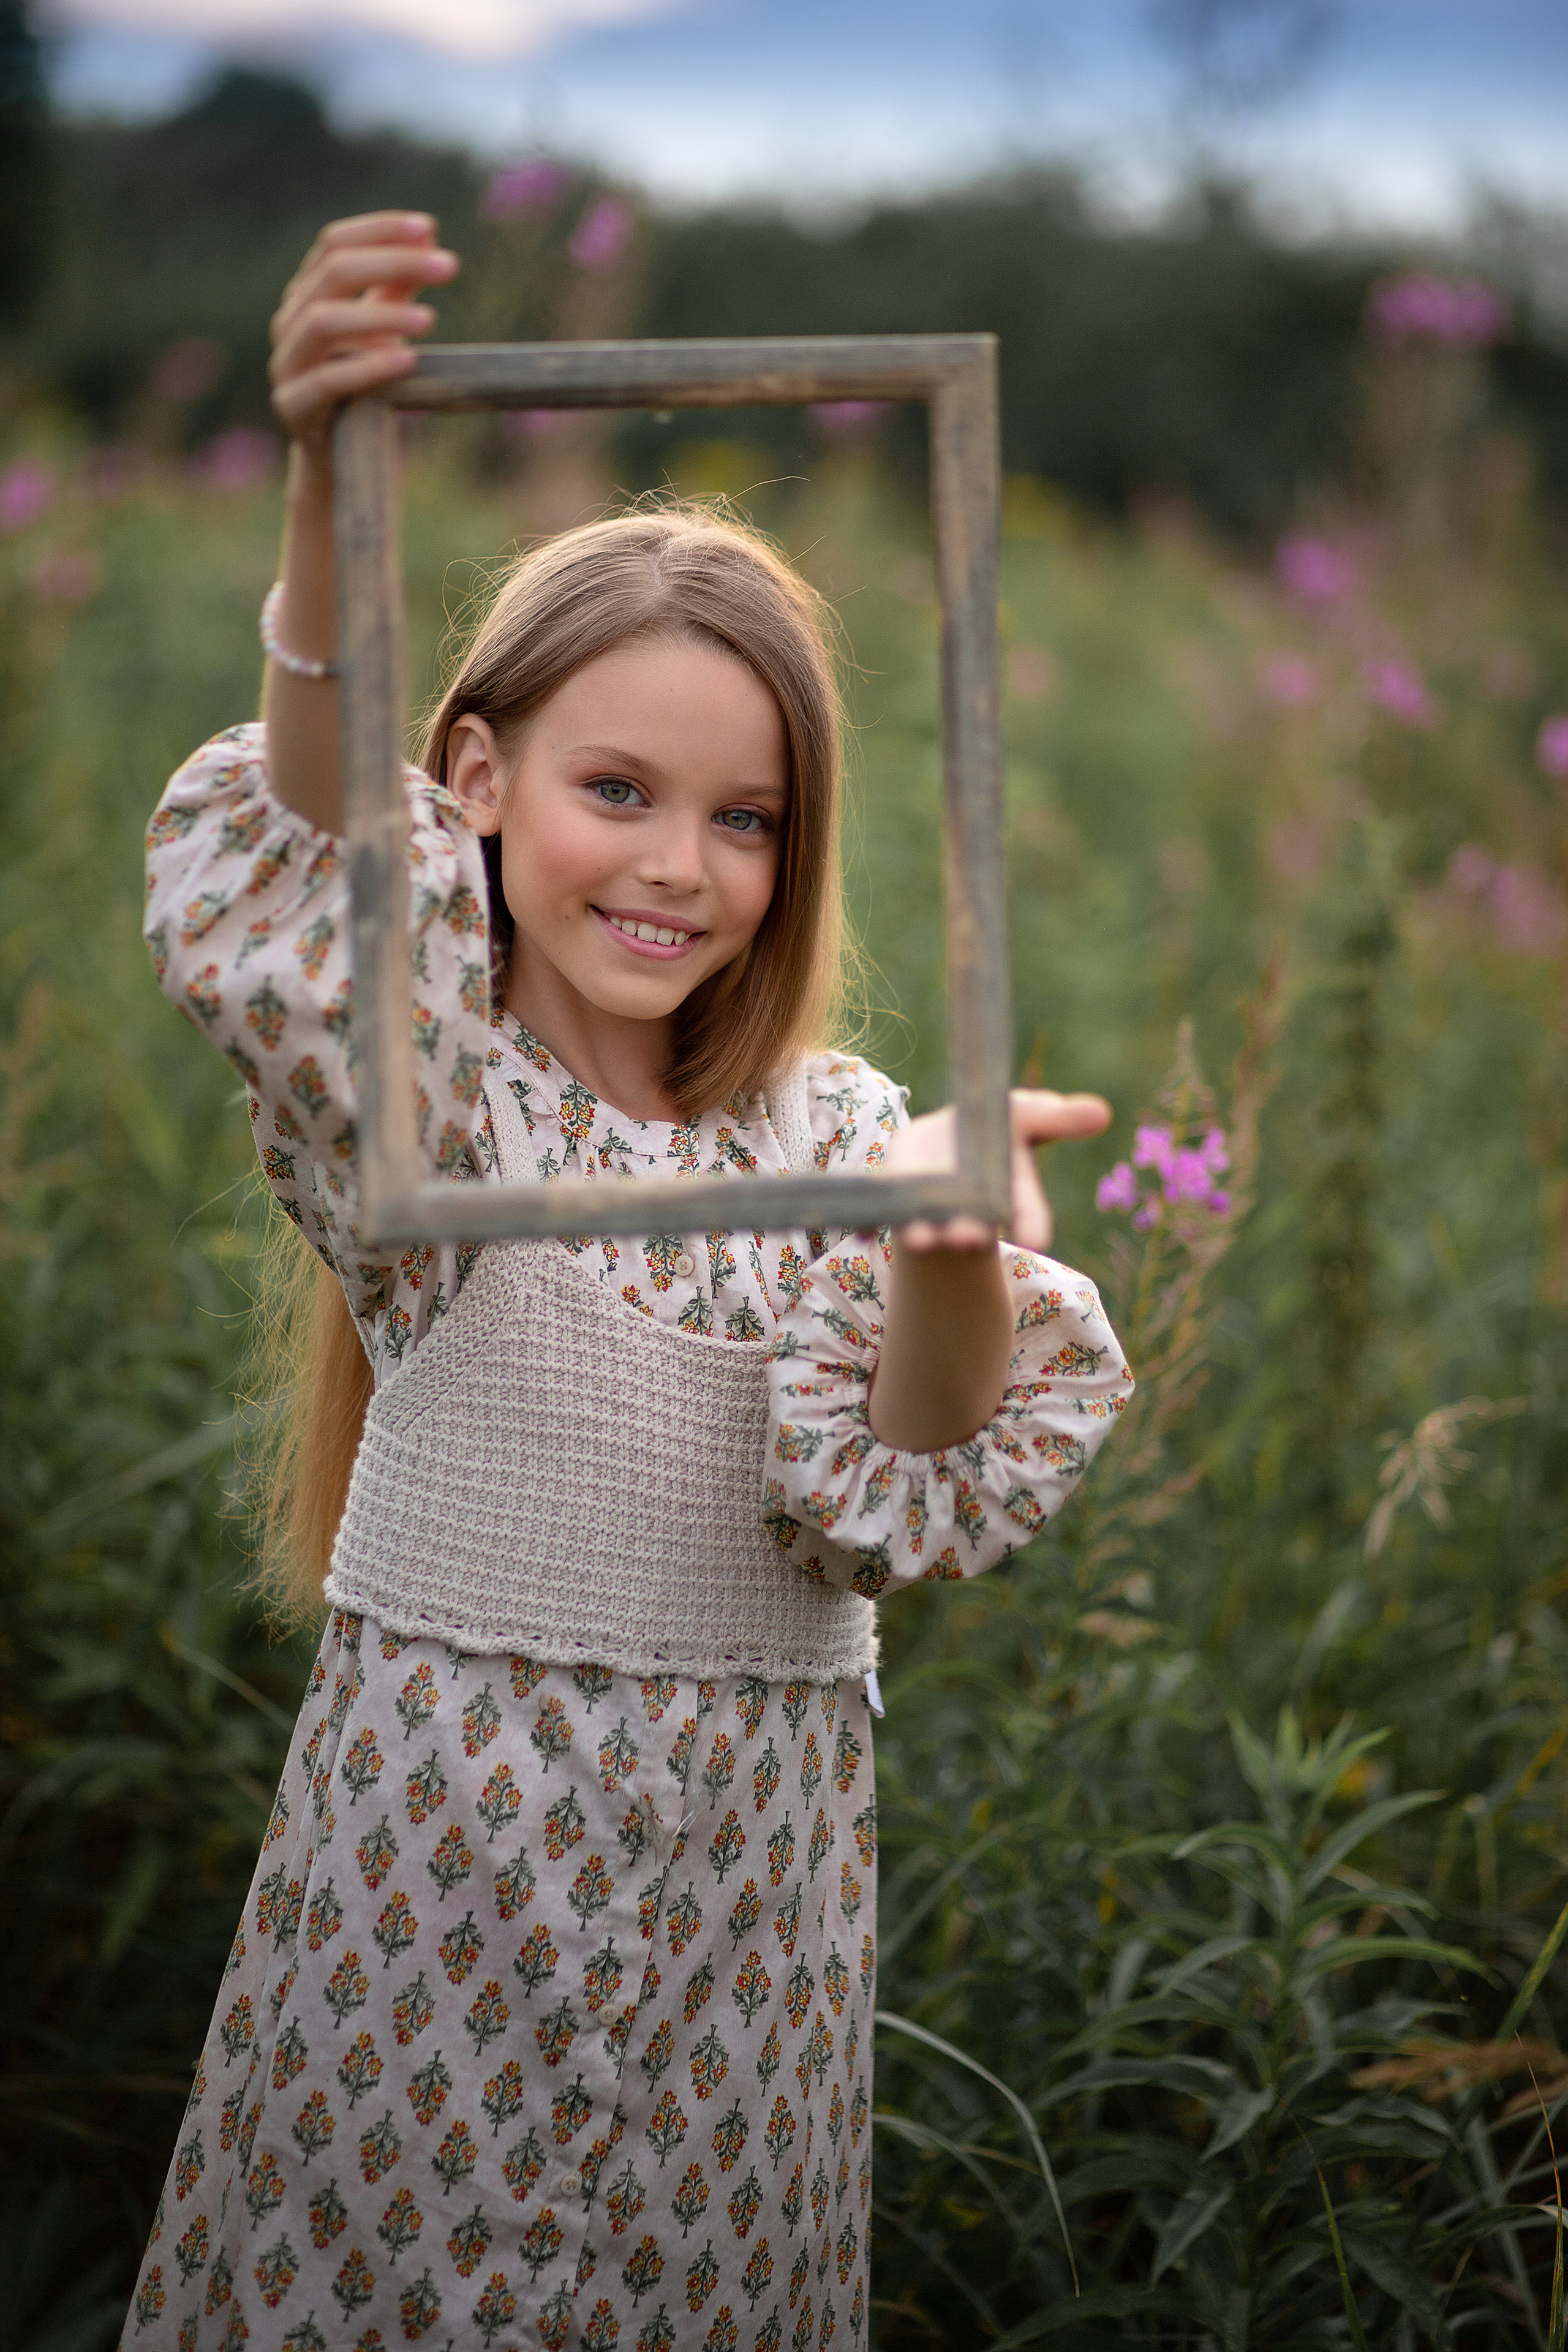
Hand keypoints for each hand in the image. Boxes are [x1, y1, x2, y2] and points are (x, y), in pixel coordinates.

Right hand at [268, 212, 459, 462]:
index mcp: (307, 294)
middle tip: (449, 267)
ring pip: (323, 321)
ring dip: (381, 316)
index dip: (380, 230)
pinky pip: (326, 381)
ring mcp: (286, 363)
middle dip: (393, 263)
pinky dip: (368, 369)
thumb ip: (397, 287)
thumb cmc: (364, 385)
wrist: (337, 457)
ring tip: (430, 320)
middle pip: (333, 272)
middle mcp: (289, 321)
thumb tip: (429, 236)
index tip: (430, 228)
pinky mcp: (293, 406)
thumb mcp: (383, 330)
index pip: (334, 243)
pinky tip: (407, 361)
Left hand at [884, 1087, 1111, 1254]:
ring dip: (927, 1233)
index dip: (1032, 1219)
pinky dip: (878, 1221)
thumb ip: (1056, 1118)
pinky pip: (888, 1212)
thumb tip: (1099, 1113)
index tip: (1037, 1238)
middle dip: (971, 1230)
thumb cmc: (992, 1133)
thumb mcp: (1026, 1117)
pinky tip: (867, 1230)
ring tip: (921, 1240)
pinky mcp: (898, 1200)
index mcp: (1010, 1191)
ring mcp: (934, 1209)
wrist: (938, 1152)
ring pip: (932, 1225)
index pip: (1027, 1209)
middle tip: (967, 1240)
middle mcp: (973, 1210)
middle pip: (976, 1224)